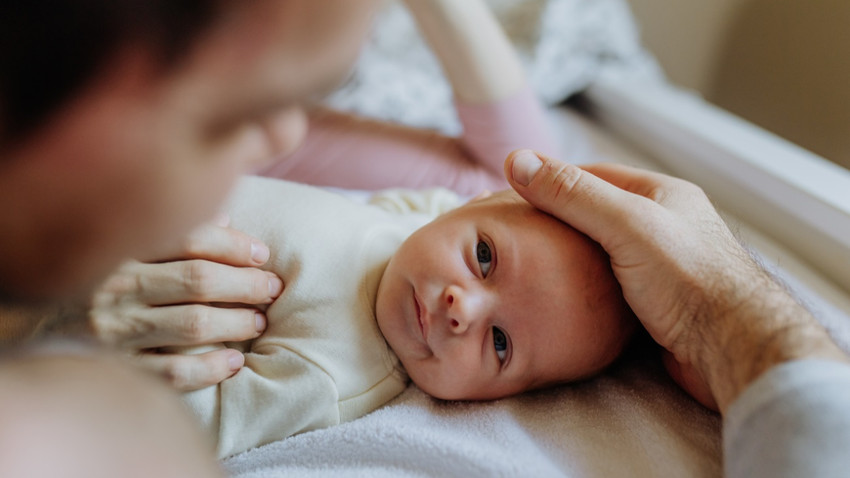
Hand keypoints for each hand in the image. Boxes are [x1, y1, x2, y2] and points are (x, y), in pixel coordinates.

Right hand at [86, 217, 282, 389]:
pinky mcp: (116, 368)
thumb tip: (225, 220)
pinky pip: (174, 372)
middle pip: (198, 280)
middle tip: (272, 288)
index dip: (233, 245)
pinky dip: (211, 367)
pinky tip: (235, 361)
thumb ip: (170, 232)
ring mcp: (113, 330)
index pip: (189, 238)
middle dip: (246, 284)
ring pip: (193, 324)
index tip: (262, 253)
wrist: (32, 330)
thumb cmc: (90, 283)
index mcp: (118, 248)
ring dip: (236, 323)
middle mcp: (114, 287)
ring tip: (258, 321)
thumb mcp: (119, 248)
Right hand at [504, 150, 845, 411]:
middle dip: (557, 222)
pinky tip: (562, 296)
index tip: (512, 193)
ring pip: (602, 253)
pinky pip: (611, 286)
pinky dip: (585, 287)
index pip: (594, 176)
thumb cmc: (689, 280)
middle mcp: (664, 225)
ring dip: (569, 258)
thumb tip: (517, 160)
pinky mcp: (658, 303)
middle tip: (514, 233)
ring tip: (528, 265)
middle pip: (596, 214)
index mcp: (663, 194)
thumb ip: (572, 194)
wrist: (733, 349)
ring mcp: (662, 266)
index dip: (551, 181)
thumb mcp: (625, 224)